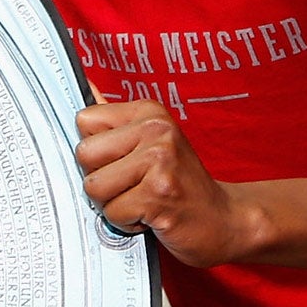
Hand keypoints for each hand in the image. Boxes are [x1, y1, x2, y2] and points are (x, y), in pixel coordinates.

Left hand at [74, 99, 262, 266]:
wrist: (222, 219)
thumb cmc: (178, 183)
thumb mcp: (149, 142)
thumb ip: (114, 119)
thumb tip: (83, 84)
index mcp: (148, 111)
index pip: (84, 120)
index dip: (95, 150)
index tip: (123, 161)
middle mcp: (156, 129)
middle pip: (84, 154)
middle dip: (100, 179)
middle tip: (132, 185)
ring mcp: (160, 160)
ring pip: (94, 186)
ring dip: (113, 204)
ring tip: (142, 200)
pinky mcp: (159, 194)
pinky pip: (113, 212)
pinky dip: (127, 223)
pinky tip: (151, 215)